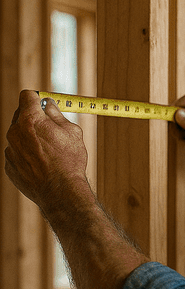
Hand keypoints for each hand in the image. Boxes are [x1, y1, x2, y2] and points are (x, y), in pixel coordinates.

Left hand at [5, 89, 89, 214]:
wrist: (60, 192)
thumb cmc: (69, 161)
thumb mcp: (72, 132)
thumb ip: (56, 114)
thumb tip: (49, 105)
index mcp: (30, 118)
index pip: (27, 95)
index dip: (37, 98)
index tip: (44, 105)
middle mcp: (15, 131)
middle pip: (20, 115)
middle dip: (33, 118)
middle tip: (49, 129)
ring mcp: (10, 149)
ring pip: (18, 136)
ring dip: (30, 138)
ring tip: (48, 153)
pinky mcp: (9, 165)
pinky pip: (17, 153)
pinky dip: (26, 155)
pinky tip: (41, 165)